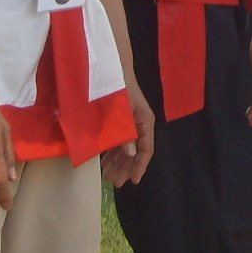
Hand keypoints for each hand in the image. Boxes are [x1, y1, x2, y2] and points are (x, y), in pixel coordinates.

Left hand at [100, 72, 155, 186]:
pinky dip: (113, 153)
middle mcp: (141, 125)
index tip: (134, 181)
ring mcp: (132, 123)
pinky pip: (120, 141)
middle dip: (126, 168)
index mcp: (145, 123)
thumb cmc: (119, 89)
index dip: (140, 166)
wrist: (113, 69)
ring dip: (119, 163)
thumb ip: (127, 134)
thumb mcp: (122, 112)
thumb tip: (132, 155)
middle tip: (116, 183)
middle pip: (137, 152)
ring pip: (128, 148)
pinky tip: (105, 163)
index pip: (146, 150)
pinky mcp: (122, 121)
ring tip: (109, 177)